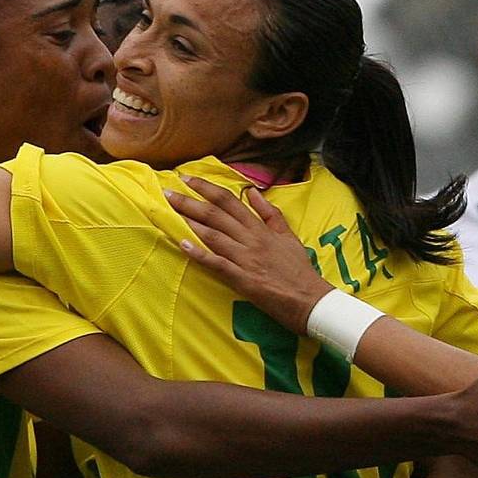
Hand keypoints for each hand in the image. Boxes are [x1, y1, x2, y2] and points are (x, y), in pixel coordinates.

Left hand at [166, 179, 330, 329]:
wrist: (309, 299)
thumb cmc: (298, 269)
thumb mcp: (288, 235)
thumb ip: (270, 213)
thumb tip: (253, 192)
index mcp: (260, 228)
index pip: (230, 201)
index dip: (207, 188)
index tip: (187, 179)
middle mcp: (251, 239)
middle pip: (216, 215)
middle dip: (190, 202)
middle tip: (168, 193)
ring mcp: (245, 259)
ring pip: (213, 235)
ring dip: (190, 222)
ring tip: (170, 212)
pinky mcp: (242, 279)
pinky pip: (217, 264)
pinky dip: (199, 254)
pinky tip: (182, 245)